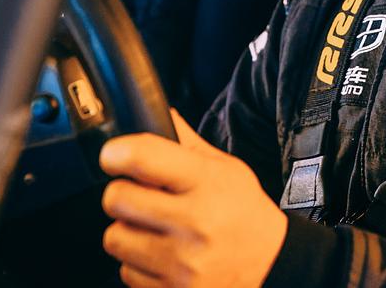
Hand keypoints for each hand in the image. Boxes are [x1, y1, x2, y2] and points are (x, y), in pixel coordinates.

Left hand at [100, 110, 287, 287]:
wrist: (271, 265)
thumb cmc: (244, 213)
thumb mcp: (227, 170)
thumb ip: (188, 143)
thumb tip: (160, 113)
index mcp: (207, 182)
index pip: (143, 157)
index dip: (116, 152)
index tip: (114, 155)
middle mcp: (195, 222)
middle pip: (117, 198)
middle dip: (120, 193)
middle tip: (138, 195)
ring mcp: (182, 262)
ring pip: (115, 237)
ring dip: (127, 230)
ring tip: (153, 228)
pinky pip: (126, 272)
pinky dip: (137, 263)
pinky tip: (162, 255)